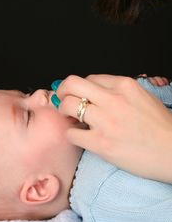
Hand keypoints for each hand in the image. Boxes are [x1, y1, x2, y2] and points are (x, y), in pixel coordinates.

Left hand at [56, 74, 171, 182]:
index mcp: (123, 85)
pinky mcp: (102, 143)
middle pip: (71, 84)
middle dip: (62, 90)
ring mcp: (106, 121)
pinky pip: (71, 134)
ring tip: (71, 119)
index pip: (88, 78)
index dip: (79, 87)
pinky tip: (80, 136)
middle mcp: (113, 99)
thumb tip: (93, 91)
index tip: (75, 94)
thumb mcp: (141, 96)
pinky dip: (71, 134)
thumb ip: (118, 91)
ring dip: (64, 112)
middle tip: (62, 99)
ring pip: (67, 105)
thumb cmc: (160, 126)